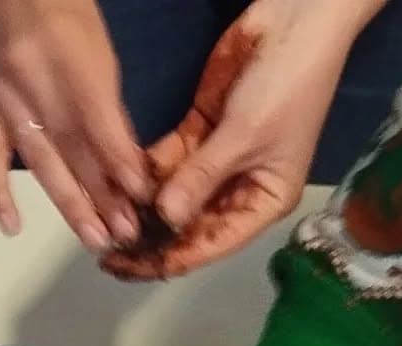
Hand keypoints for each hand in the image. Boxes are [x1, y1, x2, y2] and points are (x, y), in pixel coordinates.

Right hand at [0, 0, 151, 252]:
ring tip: (93, 238)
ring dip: (70, 206)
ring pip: (43, 165)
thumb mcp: (100, 57)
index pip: (104, 131)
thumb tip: (123, 163)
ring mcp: (11, 106)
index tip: (143, 201)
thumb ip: (108, 112)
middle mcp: (43, 92)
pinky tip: (13, 227)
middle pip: (78, 156)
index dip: (123, 169)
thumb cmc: (67, 16)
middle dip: (104, 199)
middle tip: (123, 234)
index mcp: (77, 72)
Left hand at [103, 0, 373, 279]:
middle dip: (150, 238)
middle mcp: (239, 188)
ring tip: (104, 222)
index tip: (131, 265)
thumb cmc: (289, 81)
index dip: (171, 258)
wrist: (298, 17)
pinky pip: (168, 161)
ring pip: (174, 195)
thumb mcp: (246, 135)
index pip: (212, 242)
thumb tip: (165, 218)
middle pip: (189, 225)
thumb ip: (202, 178)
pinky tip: (115, 186)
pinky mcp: (200, 132)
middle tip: (107, 249)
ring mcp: (218, 161)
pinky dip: (145, 173)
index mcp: (263, 200)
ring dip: (142, 208)